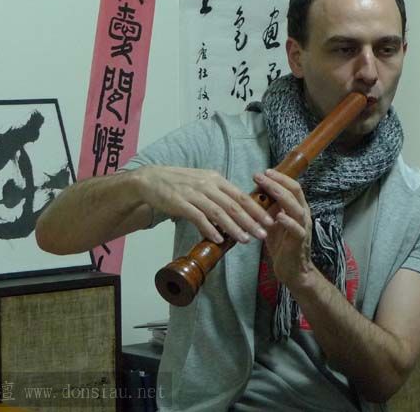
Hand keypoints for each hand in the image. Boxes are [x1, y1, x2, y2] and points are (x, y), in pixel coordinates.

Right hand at [135, 166, 272, 243]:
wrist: (151, 179)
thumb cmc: (179, 183)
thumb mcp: (202, 183)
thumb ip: (218, 195)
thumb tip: (235, 212)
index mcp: (216, 179)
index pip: (240, 195)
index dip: (256, 209)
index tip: (269, 221)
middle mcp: (207, 185)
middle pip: (233, 205)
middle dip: (250, 221)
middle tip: (263, 234)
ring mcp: (193, 193)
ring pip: (218, 212)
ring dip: (233, 227)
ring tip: (245, 240)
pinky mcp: (180, 203)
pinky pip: (198, 217)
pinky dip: (209, 229)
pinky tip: (218, 239)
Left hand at [253, 169, 315, 287]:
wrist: (293, 270)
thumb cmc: (282, 245)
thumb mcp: (273, 223)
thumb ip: (269, 209)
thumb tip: (255, 194)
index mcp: (298, 209)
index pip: (293, 187)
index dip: (280, 177)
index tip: (264, 171)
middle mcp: (303, 215)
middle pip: (295, 192)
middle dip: (277, 181)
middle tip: (260, 175)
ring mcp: (303, 228)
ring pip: (297, 208)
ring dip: (281, 196)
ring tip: (268, 187)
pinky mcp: (299, 242)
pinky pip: (297, 230)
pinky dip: (288, 222)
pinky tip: (278, 216)